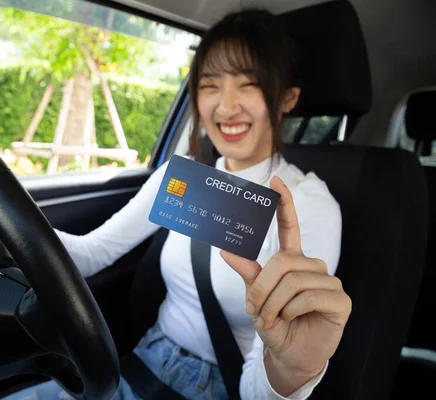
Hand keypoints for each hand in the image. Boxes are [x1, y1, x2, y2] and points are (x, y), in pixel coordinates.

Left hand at [220, 176, 350, 395]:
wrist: (288, 354)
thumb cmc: (275, 322)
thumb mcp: (255, 297)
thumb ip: (247, 272)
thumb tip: (225, 249)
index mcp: (293, 262)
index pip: (291, 227)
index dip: (284, 204)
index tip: (275, 181)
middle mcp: (312, 267)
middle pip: (282, 261)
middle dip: (262, 288)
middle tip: (255, 308)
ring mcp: (329, 282)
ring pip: (292, 280)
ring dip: (274, 304)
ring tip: (271, 318)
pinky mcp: (340, 300)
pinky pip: (308, 297)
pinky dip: (291, 311)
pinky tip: (292, 319)